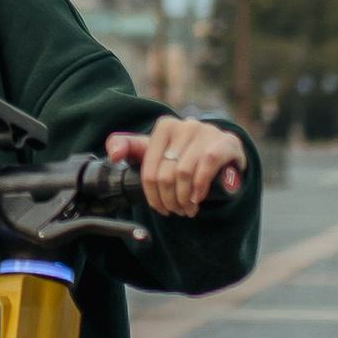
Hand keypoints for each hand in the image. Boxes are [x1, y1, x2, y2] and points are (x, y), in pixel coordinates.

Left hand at [105, 116, 244, 218]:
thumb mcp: (156, 150)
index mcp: (164, 128)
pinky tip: (198, 199)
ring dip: (184, 199)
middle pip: (166, 176)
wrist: (224, 151)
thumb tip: (113, 155)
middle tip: (176, 211)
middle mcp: (184, 126)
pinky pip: (206, 166)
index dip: (153, 197)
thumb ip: (128, 147)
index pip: (150, 171)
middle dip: (170, 201)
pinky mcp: (224, 142)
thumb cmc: (184, 153)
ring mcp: (206, 132)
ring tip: (187, 209)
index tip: (161, 208)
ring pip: (184, 173)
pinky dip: (199, 188)